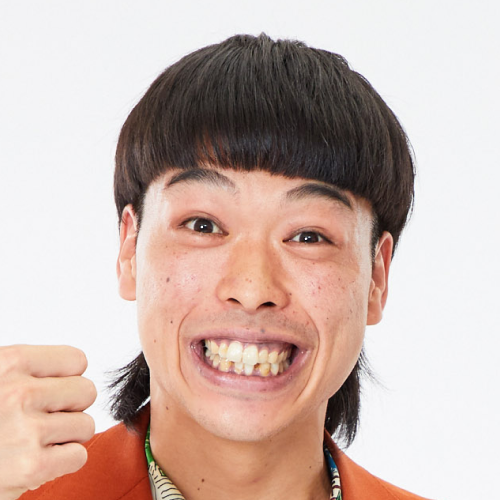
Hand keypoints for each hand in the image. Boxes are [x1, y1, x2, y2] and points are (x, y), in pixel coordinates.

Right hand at [0, 345, 96, 499]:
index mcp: (9, 363)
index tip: (49, 391)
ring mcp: (25, 430)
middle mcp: (17, 393)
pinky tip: (38, 459)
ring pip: (86, 425)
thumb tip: (74, 369)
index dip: (67, 379)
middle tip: (44, 418)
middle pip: (86, 392)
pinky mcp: (31, 466)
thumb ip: (29, 371)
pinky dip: (63, 462)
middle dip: (70, 407)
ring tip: (36, 440)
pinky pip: (78, 456)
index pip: (76, 361)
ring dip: (66, 436)